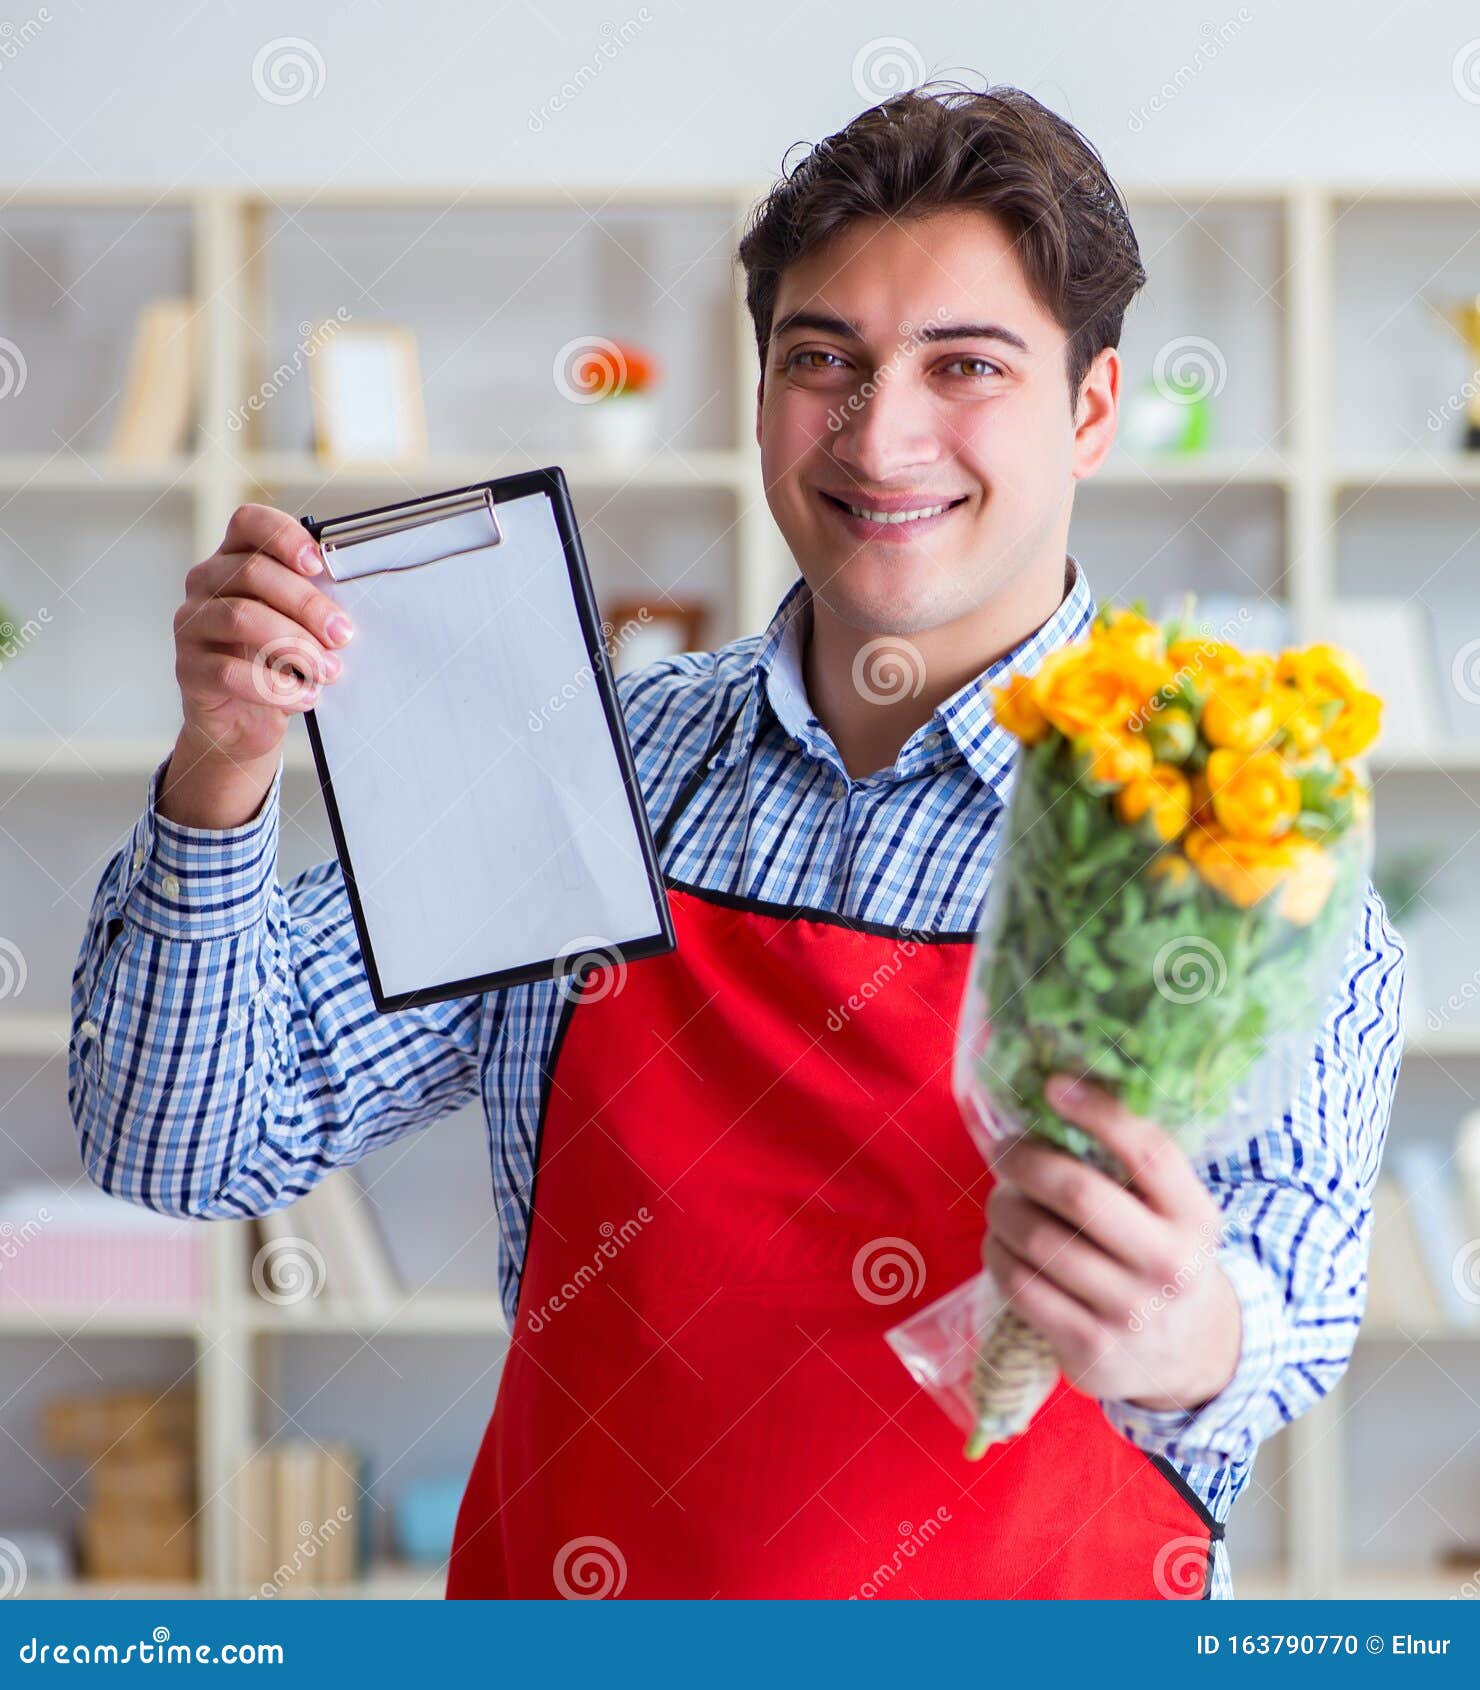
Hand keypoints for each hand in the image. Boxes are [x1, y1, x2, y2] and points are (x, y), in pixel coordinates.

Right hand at [172, 503, 353, 764]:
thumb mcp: (300, 629)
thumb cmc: (278, 664)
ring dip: (294, 644)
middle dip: (306, 604)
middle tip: (342, 634)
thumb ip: (315, 608)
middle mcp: (205, 583)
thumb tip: (349, 612)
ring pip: (241, 618)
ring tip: (328, 671)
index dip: (284, 536)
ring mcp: (191, 624)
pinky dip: (275, 686)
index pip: (249, 523)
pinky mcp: (188, 668)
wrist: (243, 723)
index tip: (319, 565)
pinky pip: (229, 671)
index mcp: (234, 560)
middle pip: (252, 572)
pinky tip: (305, 696)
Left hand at [982, 1074, 1242, 1413]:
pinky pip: (1021, 1285)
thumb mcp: (1172, 1213)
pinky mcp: (1090, 1349)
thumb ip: (1129, 1166)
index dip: (1096, 1111)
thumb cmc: (1161, 1258)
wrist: (1191, 1355)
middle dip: (1024, 1161)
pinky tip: (1001, 1245)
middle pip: (1078, 1193)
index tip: (1053, 1086)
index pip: (1148, 1151)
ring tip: (1002, 1202)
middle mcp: (1170, 1266)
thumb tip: (1054, 1095)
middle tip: (1004, 1151)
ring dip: (1002, 1209)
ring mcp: (1130, 1312)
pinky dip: (997, 1254)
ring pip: (1037, 1239)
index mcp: (1194, 1218)